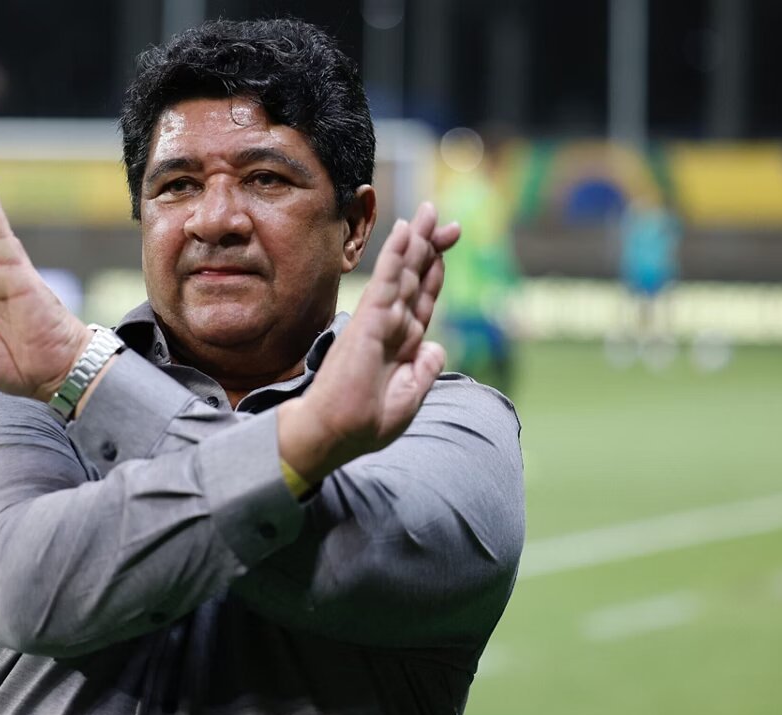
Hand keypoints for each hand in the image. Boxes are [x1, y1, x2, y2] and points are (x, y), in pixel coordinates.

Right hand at [278, 202, 458, 479]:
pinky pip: (386, 282)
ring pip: (404, 274)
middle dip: (433, 249)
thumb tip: (436, 347)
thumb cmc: (364, 424)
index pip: (422, 299)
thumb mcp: (408, 399)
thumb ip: (424, 371)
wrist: (332, 434)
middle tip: (450, 221)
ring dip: (417, 242)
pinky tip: (404, 232)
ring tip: (430, 212)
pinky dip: (397, 256)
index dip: (436, 272)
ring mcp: (378, 321)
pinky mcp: (367, 322)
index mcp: (402, 345)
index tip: (449, 246)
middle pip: (417, 279)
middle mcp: (390, 327)